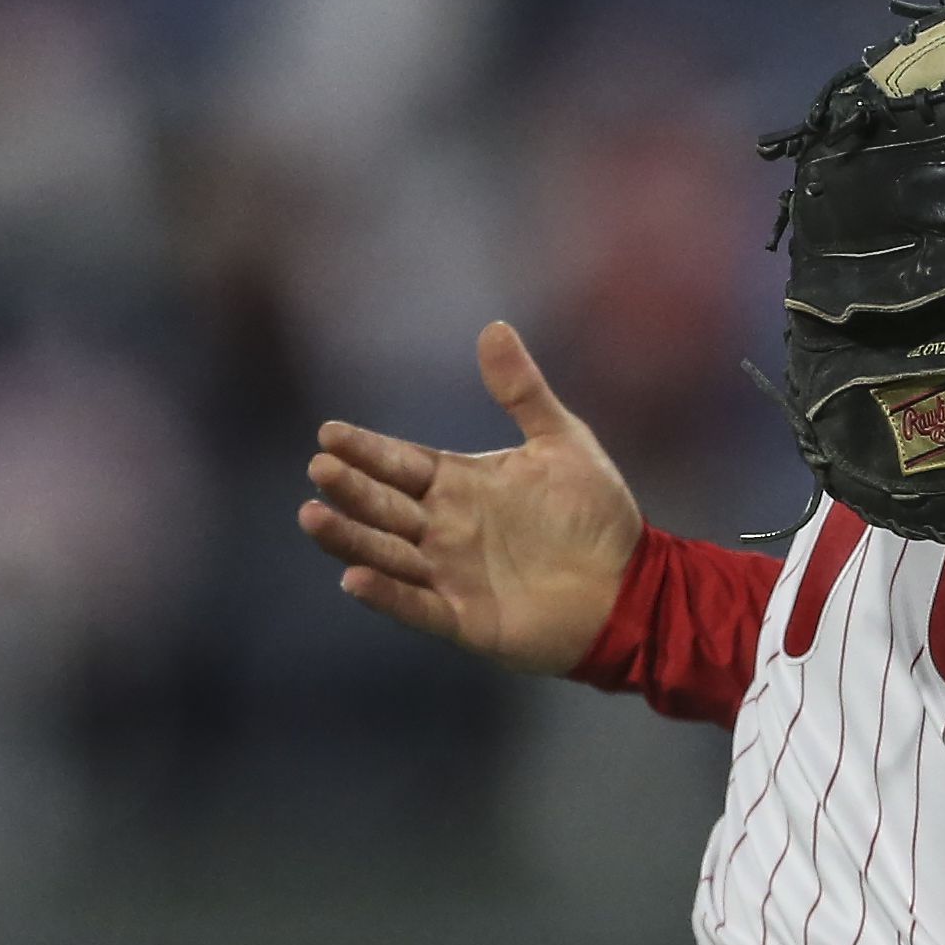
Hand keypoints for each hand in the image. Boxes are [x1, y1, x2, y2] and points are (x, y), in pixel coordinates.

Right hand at [296, 321, 642, 674]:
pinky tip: (354, 578)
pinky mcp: (463, 618)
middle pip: (384, 506)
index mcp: (460, 485)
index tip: (329, 434)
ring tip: (313, 516)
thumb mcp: (561, 442)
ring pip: (386, 554)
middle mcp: (444, 528)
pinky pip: (416, 605)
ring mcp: (449, 574)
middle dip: (350, 488)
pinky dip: (385, 594)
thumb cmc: (596, 513)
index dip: (367, 450)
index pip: (401, 464)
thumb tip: (494, 326)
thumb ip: (523, 391)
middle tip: (320, 468)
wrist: (630, 582)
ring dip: (350, 538)